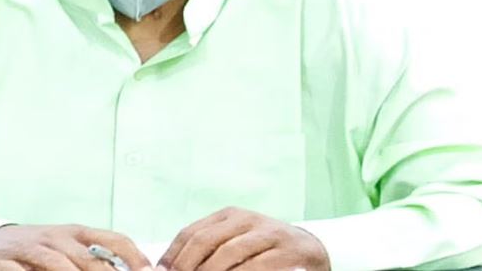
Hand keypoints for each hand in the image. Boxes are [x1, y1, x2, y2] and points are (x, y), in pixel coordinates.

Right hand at [0, 223, 152, 270]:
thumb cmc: (39, 248)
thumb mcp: (67, 246)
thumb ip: (95, 256)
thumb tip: (136, 269)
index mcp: (75, 233)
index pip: (112, 239)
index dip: (133, 256)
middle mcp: (55, 239)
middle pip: (88, 260)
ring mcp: (29, 250)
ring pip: (57, 266)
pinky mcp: (2, 263)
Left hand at [157, 207, 328, 270]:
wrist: (312, 250)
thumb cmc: (265, 251)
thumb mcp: (236, 243)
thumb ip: (210, 250)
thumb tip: (169, 268)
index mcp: (229, 215)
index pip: (191, 233)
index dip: (173, 255)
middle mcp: (247, 219)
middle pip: (206, 241)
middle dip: (188, 266)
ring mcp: (268, 233)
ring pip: (229, 254)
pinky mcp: (288, 250)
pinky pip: (258, 266)